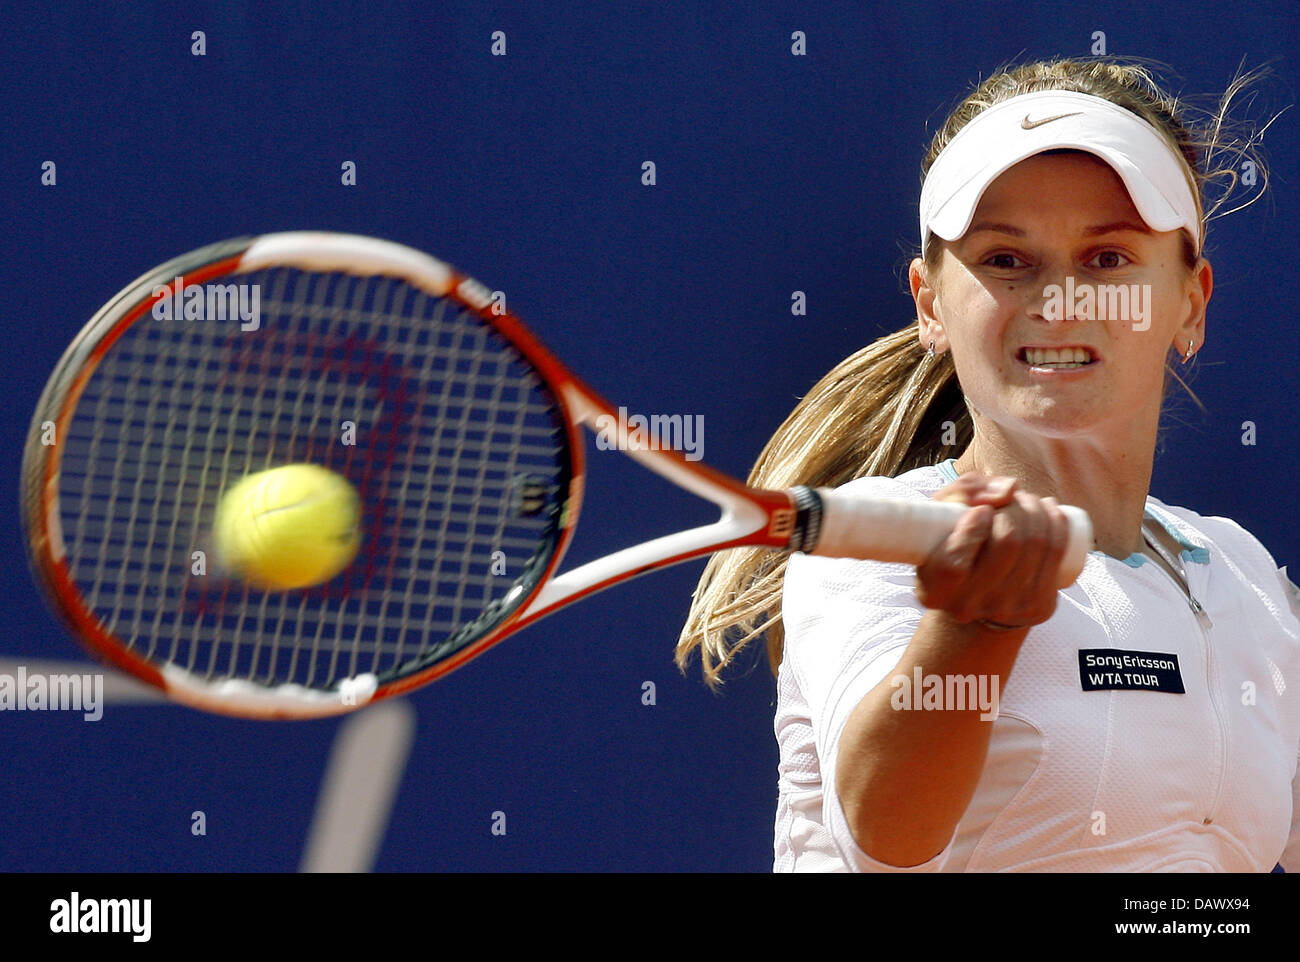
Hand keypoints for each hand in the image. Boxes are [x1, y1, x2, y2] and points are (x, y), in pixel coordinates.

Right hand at [915, 472, 1069, 629]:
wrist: (977, 592)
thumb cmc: (953, 541)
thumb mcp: (942, 514)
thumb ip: (965, 490)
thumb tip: (1010, 490)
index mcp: (933, 592)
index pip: (953, 566)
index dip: (972, 530)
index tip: (979, 511)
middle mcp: (967, 607)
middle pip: (1007, 545)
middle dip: (1015, 508)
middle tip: (1009, 498)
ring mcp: (1006, 610)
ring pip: (1035, 546)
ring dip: (1036, 510)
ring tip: (1026, 500)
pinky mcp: (1038, 608)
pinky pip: (1055, 557)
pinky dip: (1056, 524)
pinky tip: (1049, 508)